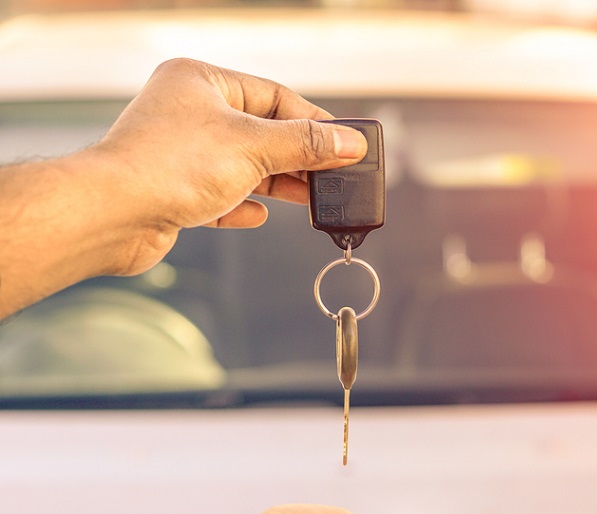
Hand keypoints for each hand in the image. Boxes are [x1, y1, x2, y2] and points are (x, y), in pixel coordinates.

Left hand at [93, 57, 367, 272]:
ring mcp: (178, 152)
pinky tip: (258, 214)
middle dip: (298, 157)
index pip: (273, 95)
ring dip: (277, 183)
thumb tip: (351, 143)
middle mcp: (187, 111)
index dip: (313, 121)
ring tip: (310, 198)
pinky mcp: (171, 191)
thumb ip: (306, 145)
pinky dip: (241, 204)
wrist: (111, 215)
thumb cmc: (169, 166)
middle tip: (333, 175)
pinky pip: (217, 194)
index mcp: (200, 82)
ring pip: (241, 165)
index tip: (345, 144)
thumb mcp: (254, 148)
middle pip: (260, 132)